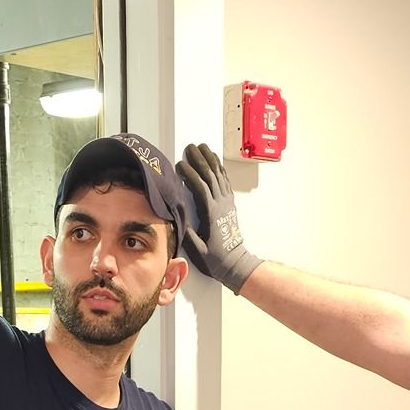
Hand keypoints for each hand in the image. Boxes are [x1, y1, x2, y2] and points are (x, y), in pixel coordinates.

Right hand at [176, 144, 261, 293]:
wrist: (234, 262)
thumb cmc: (214, 258)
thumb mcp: (197, 250)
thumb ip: (187, 233)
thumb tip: (174, 216)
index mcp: (210, 213)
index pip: (199, 187)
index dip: (189, 174)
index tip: (180, 164)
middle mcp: (220, 204)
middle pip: (209, 175)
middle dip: (199, 159)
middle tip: (190, 147)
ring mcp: (226, 202)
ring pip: (219, 175)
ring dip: (210, 159)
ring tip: (203, 147)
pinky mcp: (229, 204)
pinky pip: (225, 181)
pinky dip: (219, 169)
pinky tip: (215, 162)